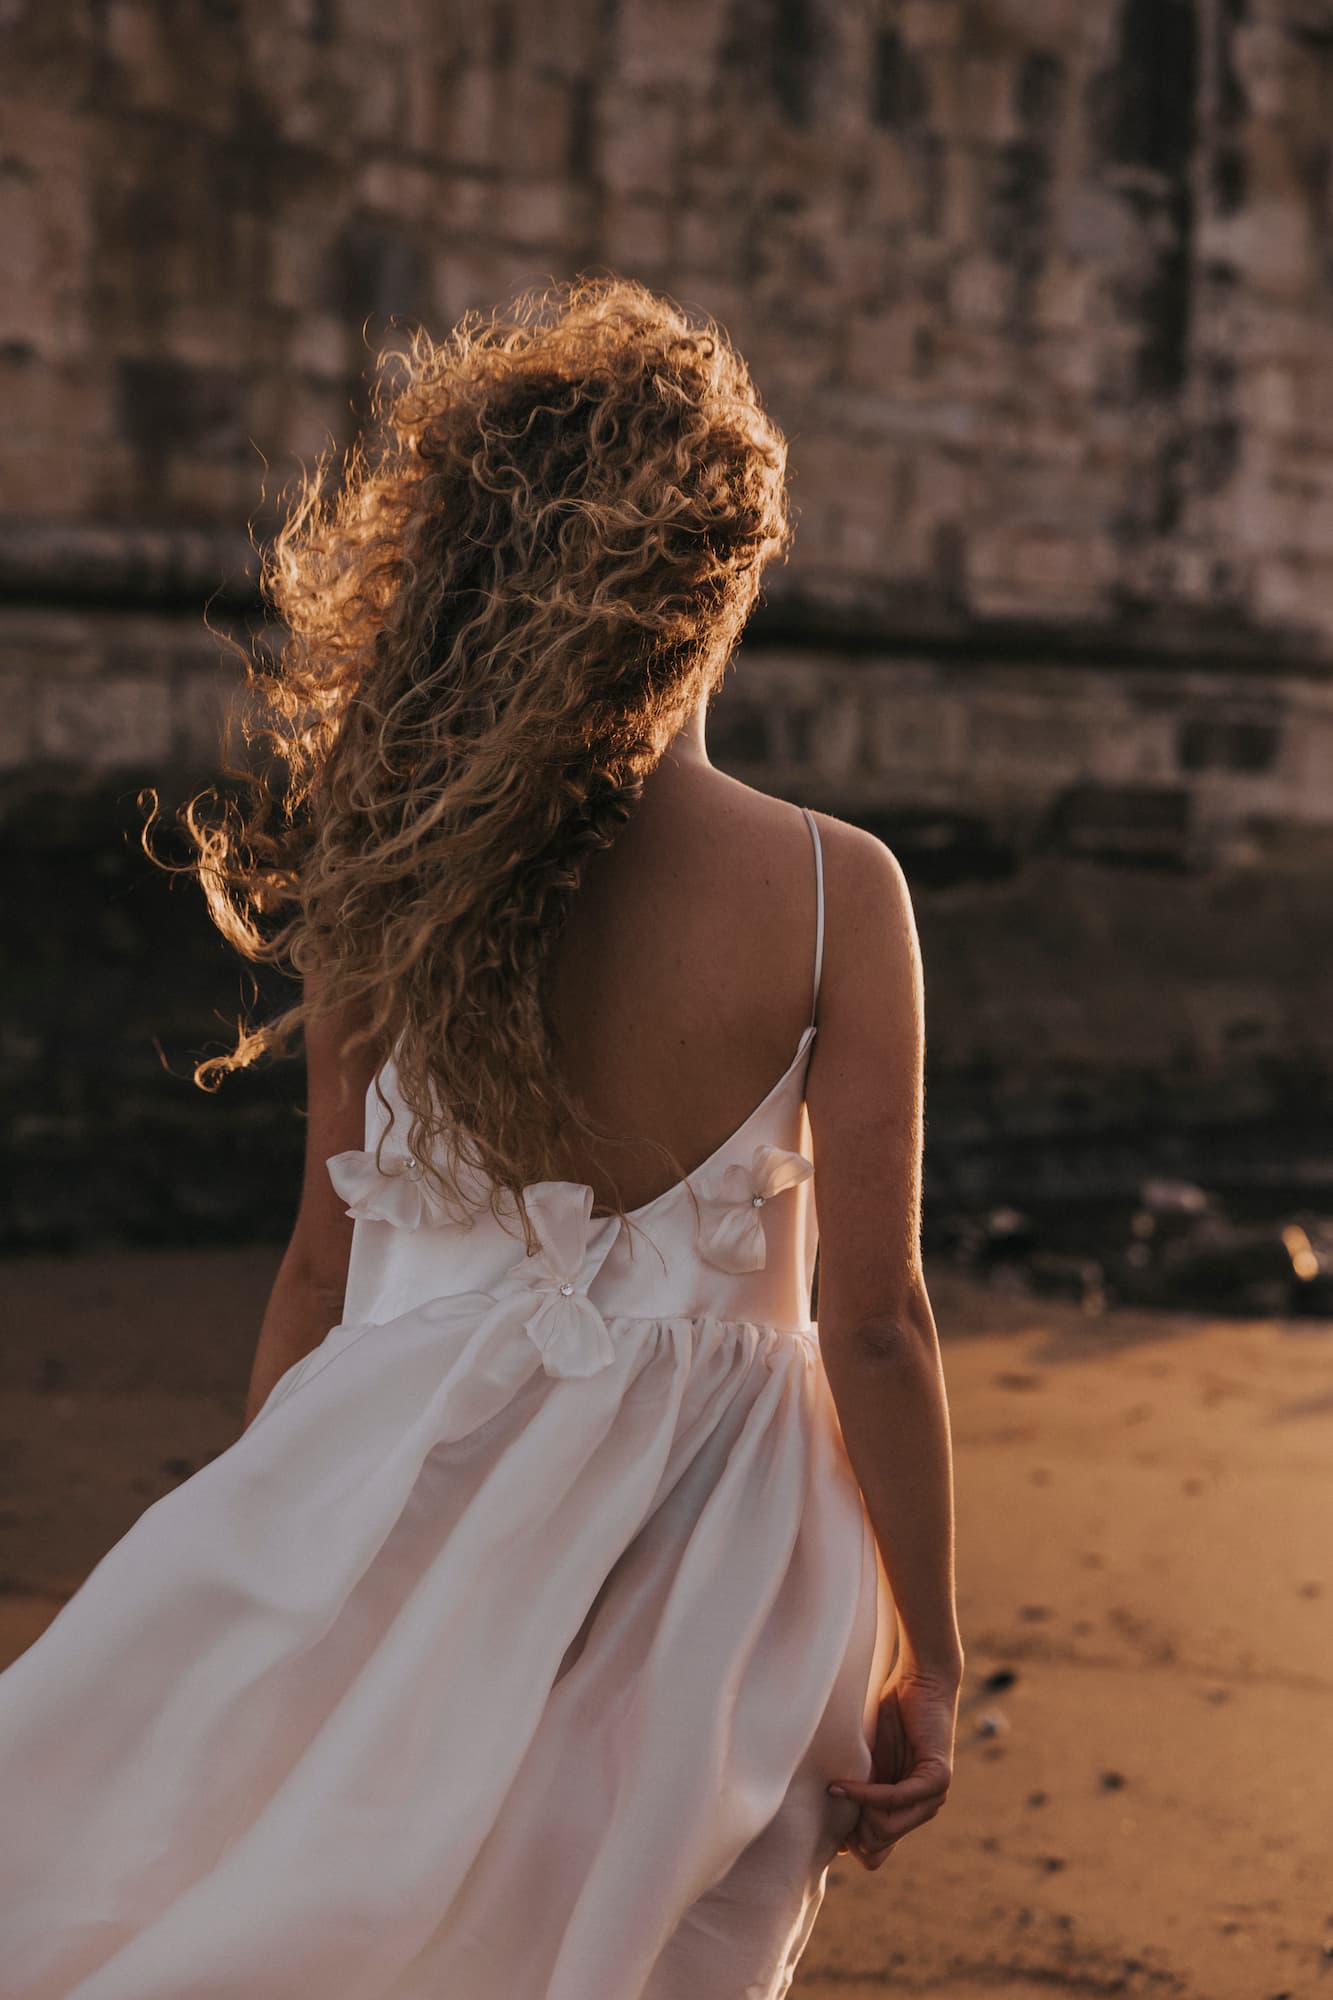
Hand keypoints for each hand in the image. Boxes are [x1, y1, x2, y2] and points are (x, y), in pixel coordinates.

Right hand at [829, 1662, 960, 1871]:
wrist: (921, 1678)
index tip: (826, 1822)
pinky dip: (866, 1794)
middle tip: (829, 1805)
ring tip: (835, 1790)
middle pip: (877, 1848)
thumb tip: (831, 1832)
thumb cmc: (891, 1714)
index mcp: (904, 1809)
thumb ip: (858, 1791)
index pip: (876, 1853)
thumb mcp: (868, 1762)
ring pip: (885, 1830)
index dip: (849, 1844)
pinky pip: (895, 1799)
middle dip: (849, 1833)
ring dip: (856, 1813)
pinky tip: (843, 1784)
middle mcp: (921, 1810)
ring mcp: (933, 1798)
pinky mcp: (937, 1780)